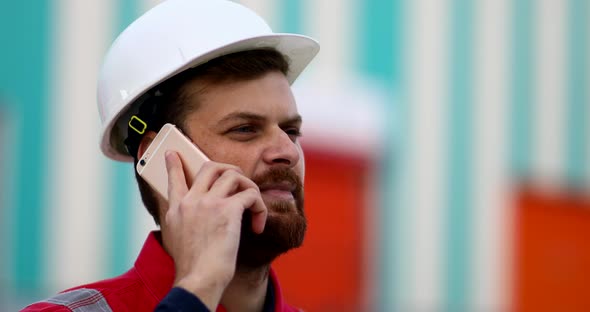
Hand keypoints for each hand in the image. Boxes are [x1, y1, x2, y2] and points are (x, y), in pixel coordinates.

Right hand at [161, 151, 266, 309]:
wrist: (198, 279)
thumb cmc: (192, 267)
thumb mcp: (175, 240)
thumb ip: (181, 223)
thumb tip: (191, 217)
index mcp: (176, 209)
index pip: (173, 178)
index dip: (174, 164)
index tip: (173, 153)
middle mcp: (190, 201)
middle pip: (210, 167)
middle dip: (229, 170)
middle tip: (240, 182)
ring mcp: (208, 202)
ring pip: (234, 175)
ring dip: (249, 187)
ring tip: (252, 206)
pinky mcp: (228, 209)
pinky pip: (251, 194)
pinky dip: (259, 208)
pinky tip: (257, 226)